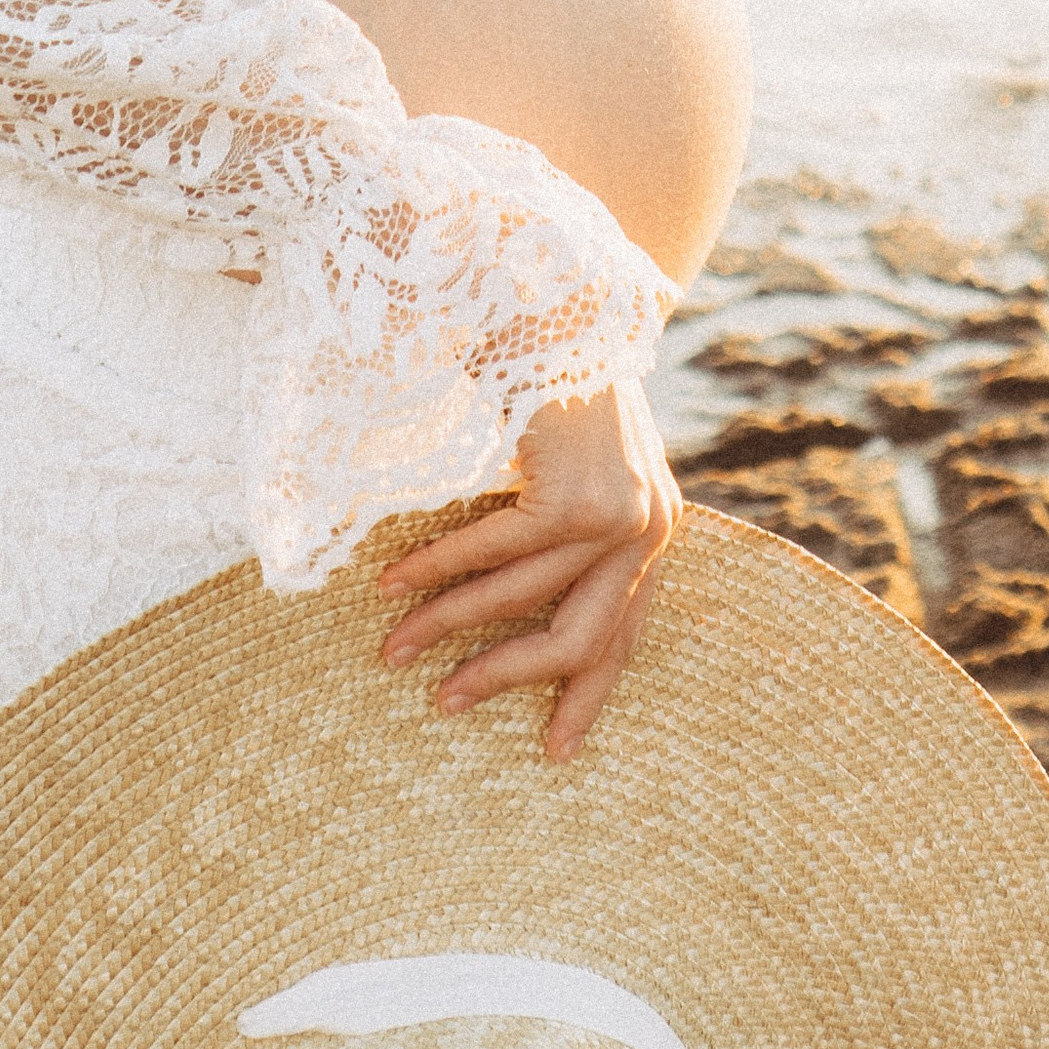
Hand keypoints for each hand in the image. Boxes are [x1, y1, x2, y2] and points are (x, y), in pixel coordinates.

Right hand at [374, 379, 682, 760]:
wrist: (548, 298)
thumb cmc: (551, 377)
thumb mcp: (578, 464)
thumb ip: (572, 526)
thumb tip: (525, 606)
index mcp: (655, 526)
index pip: (624, 633)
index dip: (587, 694)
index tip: (554, 750)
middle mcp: (650, 527)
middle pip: (579, 640)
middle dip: (506, 678)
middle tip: (447, 706)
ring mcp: (617, 514)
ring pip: (520, 599)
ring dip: (446, 624)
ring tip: (393, 648)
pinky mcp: (575, 496)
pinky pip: (493, 552)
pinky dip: (438, 568)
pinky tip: (395, 583)